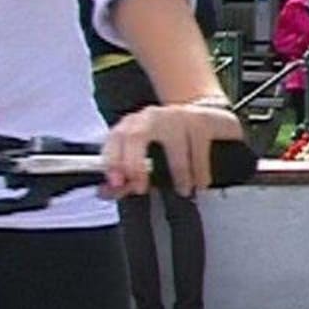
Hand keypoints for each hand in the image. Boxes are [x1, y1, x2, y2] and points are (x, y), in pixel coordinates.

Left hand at [105, 99, 245, 196]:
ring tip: (183, 190)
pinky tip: (201, 182)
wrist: (202, 118)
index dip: (112, 161)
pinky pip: (198, 149)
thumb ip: (124, 180)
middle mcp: (150, 117)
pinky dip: (200, 171)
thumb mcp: (145, 161)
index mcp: (131, 126)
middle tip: (141, 188)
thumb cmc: (168, 143)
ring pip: (174, 146)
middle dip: (135, 164)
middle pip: (135, 136)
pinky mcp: (201, 121)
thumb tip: (106, 192)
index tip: (116, 183)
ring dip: (179, 173)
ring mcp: (177, 116)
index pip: (115, 139)